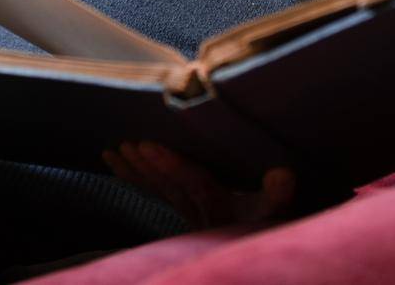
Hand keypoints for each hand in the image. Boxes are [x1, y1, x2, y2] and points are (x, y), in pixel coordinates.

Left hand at [102, 141, 296, 229]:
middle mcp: (201, 212)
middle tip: (124, 144)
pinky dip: (136, 178)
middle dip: (145, 165)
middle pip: (168, 187)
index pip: (193, 183)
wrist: (257, 250)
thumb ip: (279, 195)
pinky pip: (157, 194)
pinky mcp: (186, 212)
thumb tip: (282, 174)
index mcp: (221, 206)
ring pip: (158, 191)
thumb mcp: (279, 211)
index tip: (147, 146)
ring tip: (112, 152)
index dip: (171, 166)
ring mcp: (190, 214)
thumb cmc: (272, 222)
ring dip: (135, 172)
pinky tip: (118, 164)